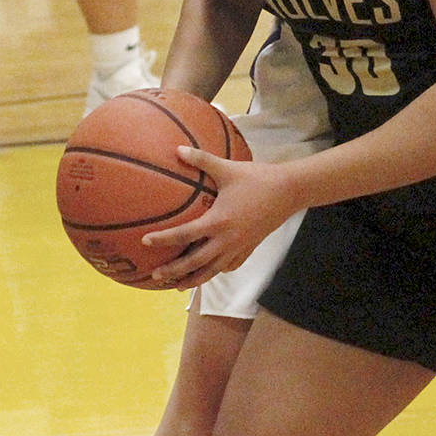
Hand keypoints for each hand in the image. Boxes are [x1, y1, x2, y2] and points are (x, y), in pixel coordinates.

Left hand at [140, 147, 300, 289]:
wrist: (289, 192)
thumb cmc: (257, 178)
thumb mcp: (227, 168)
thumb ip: (201, 160)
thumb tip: (177, 149)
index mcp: (218, 221)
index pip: (185, 234)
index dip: (164, 239)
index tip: (145, 242)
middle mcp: (227, 240)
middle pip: (195, 263)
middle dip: (174, 271)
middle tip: (155, 275)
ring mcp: (239, 247)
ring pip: (212, 271)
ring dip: (193, 279)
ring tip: (178, 286)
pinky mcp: (249, 248)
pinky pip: (230, 265)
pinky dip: (217, 272)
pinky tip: (209, 272)